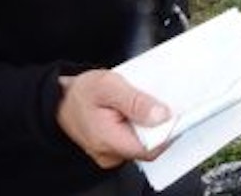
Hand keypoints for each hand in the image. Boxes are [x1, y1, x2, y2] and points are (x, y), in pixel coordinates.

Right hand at [56, 70, 170, 167]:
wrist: (59, 101)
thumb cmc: (80, 93)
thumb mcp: (109, 86)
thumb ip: (136, 101)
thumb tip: (161, 115)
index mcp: (108, 140)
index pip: (151, 147)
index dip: (169, 132)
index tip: (180, 115)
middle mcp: (110, 154)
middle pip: (150, 146)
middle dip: (161, 126)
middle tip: (164, 103)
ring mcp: (112, 154)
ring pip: (143, 143)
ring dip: (151, 126)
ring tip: (149, 105)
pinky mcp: (114, 149)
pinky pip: (135, 140)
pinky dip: (142, 127)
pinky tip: (140, 112)